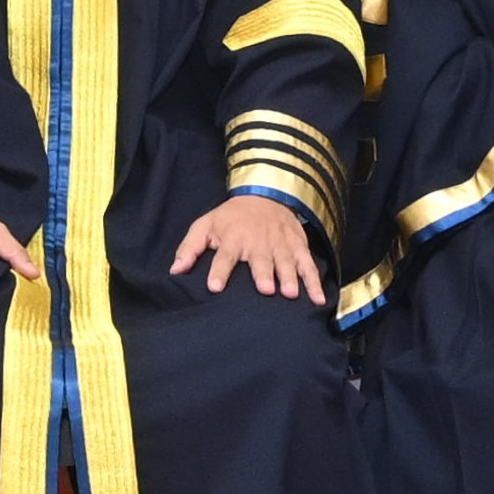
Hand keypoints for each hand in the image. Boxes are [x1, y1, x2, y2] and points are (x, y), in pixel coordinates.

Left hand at [173, 192, 325, 301]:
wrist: (265, 194)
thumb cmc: (231, 217)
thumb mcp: (206, 225)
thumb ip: (189, 248)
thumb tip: (175, 270)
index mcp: (233, 238)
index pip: (224, 256)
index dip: (219, 270)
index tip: (214, 286)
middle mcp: (258, 242)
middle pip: (260, 260)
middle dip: (264, 273)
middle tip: (266, 289)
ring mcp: (281, 245)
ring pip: (286, 262)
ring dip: (289, 277)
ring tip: (290, 293)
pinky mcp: (298, 247)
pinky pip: (308, 265)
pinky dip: (314, 282)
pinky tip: (318, 298)